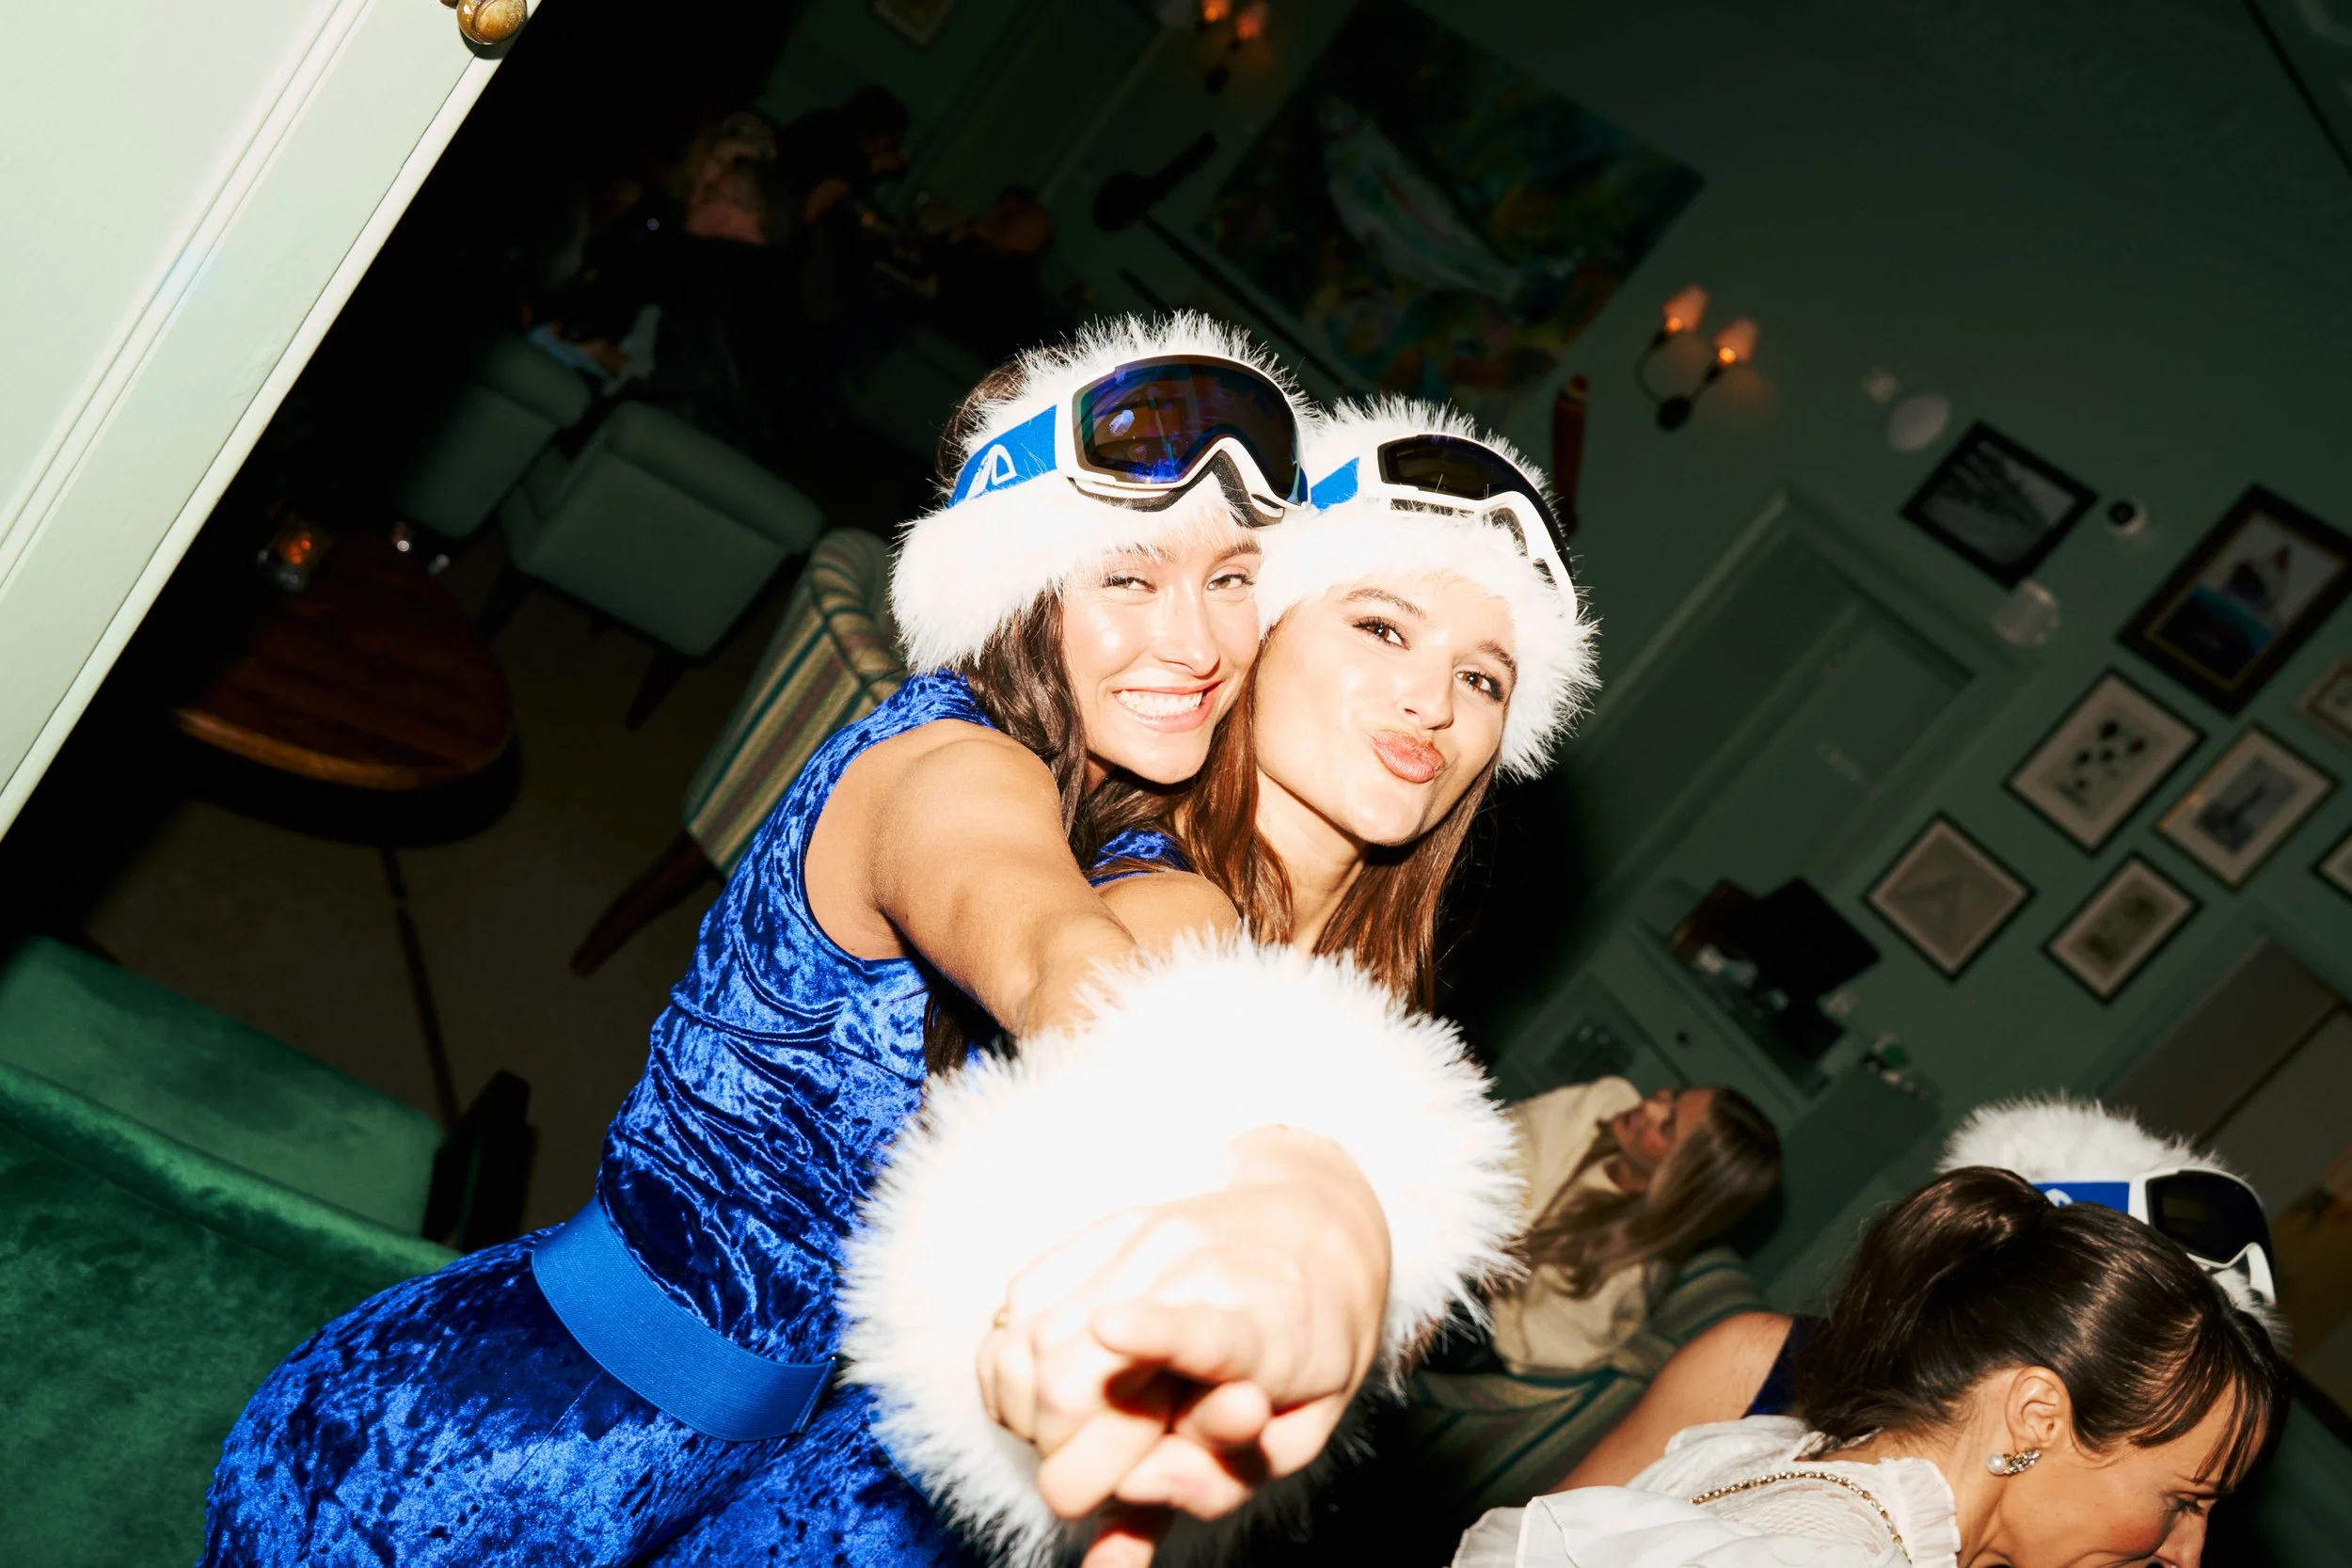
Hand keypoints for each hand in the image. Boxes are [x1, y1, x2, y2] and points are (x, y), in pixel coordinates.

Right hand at [975, 1130, 1389, 1538]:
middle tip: (1110, 1475)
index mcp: (1263, 1332)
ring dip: (1033, 1420)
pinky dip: (1012, 1373)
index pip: (1207, 1334)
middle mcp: (1193, 1273)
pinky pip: (1015, 1314)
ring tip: (1089, 1430)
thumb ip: (1211, 1486)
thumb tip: (1111, 1543)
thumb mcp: (1295, 1439)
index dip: (1156, 1333)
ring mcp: (1140, 1242)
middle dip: (1068, 1462)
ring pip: (1028, 1347)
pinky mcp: (1099, 1230)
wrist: (1317, 1230)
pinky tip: (1053, 1391)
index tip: (1109, 1327)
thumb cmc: (1307, 1356)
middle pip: (1074, 1376)